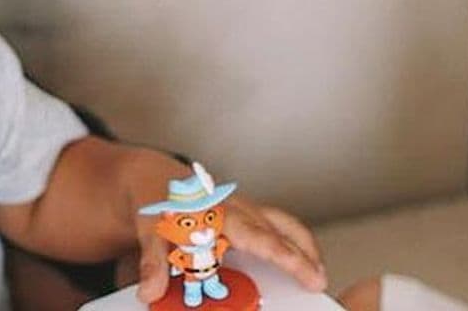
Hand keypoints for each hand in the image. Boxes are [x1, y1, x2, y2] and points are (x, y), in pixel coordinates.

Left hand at [133, 191, 326, 304]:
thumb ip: (152, 260)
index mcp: (212, 211)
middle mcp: (232, 207)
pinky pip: (276, 222)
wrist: (155, 177)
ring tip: (318, 273)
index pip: (248, 233)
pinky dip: (293, 239)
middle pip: (272, 229)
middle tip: (317, 281)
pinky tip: (301, 259)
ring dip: (302, 245)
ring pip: (281, 221)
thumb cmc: (157, 203)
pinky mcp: (246, 212)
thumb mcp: (149, 229)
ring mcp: (242, 207)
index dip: (273, 252)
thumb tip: (150, 290)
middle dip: (297, 254)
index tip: (294, 268)